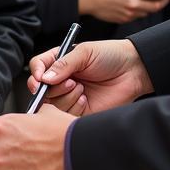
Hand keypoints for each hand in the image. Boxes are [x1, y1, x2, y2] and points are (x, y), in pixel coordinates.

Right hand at [28, 38, 150, 115]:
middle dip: (54, 88)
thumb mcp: (85, 53)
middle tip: (71, 82)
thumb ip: (63, 64)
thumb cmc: (111, 56)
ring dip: (66, 97)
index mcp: (60, 62)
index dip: (36, 74)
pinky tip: (86, 99)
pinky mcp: (79, 112)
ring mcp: (69, 96)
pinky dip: (74, 108)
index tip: (40, 78)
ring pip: (52, 105)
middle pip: (41, 90)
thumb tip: (44, 78)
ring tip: (82, 88)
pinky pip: (65, 116)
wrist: (134, 71)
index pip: (37, 68)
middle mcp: (61, 80)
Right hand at [77, 0, 169, 23]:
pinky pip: (138, 16)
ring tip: (152, 0)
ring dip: (153, 6)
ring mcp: (129, 13)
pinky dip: (142, 11)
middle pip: (156, 6)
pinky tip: (138, 5)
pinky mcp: (124, 19)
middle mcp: (133, 3)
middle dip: (164, 1)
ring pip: (148, 12)